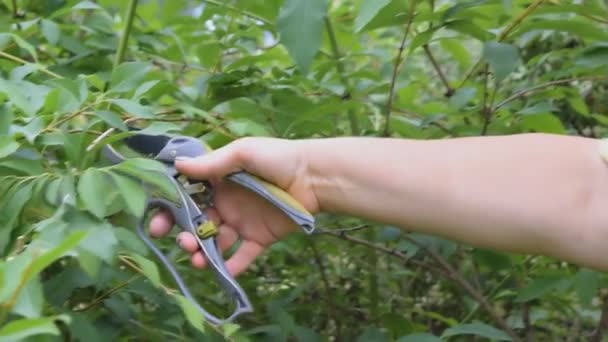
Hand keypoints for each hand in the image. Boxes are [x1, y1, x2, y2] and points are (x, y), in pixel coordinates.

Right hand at [148, 137, 319, 275]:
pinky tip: (223, 271)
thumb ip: (212, 163)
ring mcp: (242, 222)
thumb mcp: (242, 153)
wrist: (314, 176)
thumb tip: (177, 165)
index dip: (170, 209)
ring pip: (215, 242)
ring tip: (197, 258)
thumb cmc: (278, 157)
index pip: (187, 196)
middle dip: (183, 233)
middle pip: (197, 223)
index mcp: (218, 181)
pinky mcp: (260, 238)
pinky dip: (232, 266)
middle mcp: (226, 203)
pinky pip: (242, 256)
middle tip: (179, 241)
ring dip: (202, 251)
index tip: (156, 221)